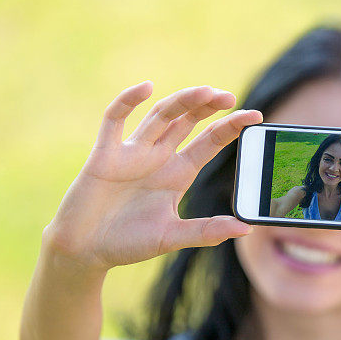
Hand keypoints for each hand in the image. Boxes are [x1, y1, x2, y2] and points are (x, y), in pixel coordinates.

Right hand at [42, 81, 262, 271]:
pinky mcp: (105, 154)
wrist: (85, 250)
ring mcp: (132, 153)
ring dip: (181, 101)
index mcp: (178, 174)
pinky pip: (115, 120)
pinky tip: (146, 88)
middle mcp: (158, 158)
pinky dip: (128, 101)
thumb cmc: (128, 243)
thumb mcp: (172, 237)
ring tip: (204, 91)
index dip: (231, 127)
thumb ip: (206, 231)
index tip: (255, 116)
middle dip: (207, 106)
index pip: (209, 142)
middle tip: (229, 96)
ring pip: (160, 116)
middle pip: (187, 121)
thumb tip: (245, 229)